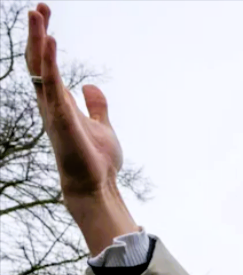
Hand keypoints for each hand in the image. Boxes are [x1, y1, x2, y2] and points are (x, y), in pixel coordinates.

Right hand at [24, 3, 137, 253]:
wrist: (95, 186)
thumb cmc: (96, 161)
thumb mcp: (101, 126)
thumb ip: (96, 105)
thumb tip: (91, 85)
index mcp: (59, 102)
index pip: (47, 64)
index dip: (45, 40)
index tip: (46, 15)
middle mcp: (51, 103)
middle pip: (39, 60)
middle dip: (38, 32)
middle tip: (39, 6)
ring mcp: (53, 109)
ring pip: (41, 67)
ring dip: (39, 40)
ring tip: (38, 13)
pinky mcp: (60, 117)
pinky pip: (52, 84)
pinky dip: (51, 62)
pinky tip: (52, 41)